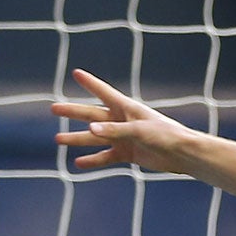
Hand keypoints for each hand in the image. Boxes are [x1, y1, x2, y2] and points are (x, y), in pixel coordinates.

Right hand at [52, 70, 200, 173]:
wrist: (182, 154)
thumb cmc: (165, 135)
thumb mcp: (138, 130)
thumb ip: (114, 130)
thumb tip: (91, 129)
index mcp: (126, 108)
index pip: (103, 92)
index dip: (90, 83)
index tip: (76, 72)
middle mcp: (121, 121)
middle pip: (92, 114)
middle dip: (73, 111)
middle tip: (54, 108)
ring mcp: (123, 137)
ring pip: (95, 137)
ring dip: (77, 138)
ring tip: (58, 138)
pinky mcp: (127, 153)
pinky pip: (105, 156)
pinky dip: (93, 160)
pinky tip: (78, 163)